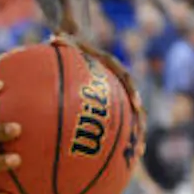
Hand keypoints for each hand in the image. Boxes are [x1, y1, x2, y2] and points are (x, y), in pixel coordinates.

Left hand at [51, 30, 147, 153]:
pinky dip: (109, 137)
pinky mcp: (103, 102)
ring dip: (131, 135)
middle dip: (139, 124)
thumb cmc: (69, 41)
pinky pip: (108, 121)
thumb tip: (53, 37)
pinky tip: (103, 156)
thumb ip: (63, 40)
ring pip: (126, 117)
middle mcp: (116, 83)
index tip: (137, 106)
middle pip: (133, 105)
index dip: (132, 93)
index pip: (126, 80)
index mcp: (111, 68)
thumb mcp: (65, 39)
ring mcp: (112, 94)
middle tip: (140, 145)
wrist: (75, 38)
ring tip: (135, 156)